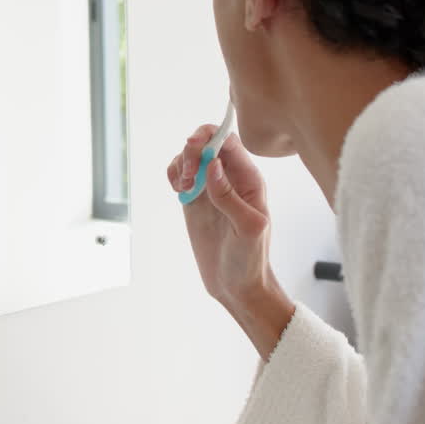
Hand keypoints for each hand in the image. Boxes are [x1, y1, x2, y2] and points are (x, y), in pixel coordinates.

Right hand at [167, 125, 292, 357]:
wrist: (236, 285)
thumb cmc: (249, 259)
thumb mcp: (247, 229)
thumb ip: (230, 197)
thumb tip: (214, 166)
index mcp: (249, 180)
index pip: (229, 142)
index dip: (209, 138)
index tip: (194, 149)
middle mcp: (230, 179)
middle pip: (207, 144)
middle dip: (191, 150)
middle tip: (187, 175)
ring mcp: (211, 188)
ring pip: (191, 157)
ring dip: (181, 164)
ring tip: (183, 187)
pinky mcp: (195, 200)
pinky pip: (181, 174)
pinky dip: (174, 175)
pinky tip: (178, 189)